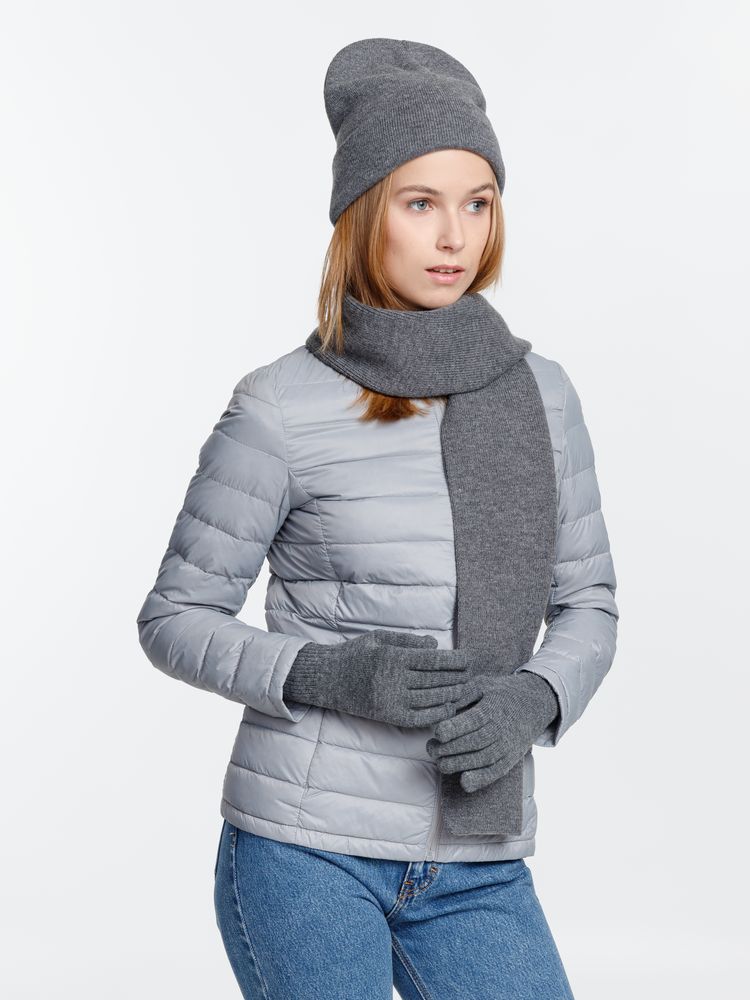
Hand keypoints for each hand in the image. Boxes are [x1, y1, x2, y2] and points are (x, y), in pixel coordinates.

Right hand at [284, 630, 478, 728]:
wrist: (328, 679)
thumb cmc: (356, 654)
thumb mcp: (380, 638)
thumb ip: (408, 641)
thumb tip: (436, 645)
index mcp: (393, 657)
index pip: (433, 660)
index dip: (455, 660)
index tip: (470, 659)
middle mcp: (393, 680)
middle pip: (436, 680)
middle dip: (458, 678)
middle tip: (475, 676)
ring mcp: (391, 700)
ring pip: (431, 700)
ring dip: (452, 696)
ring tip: (467, 691)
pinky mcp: (388, 716)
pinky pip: (419, 717)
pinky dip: (437, 714)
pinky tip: (449, 708)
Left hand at [425, 671, 558, 791]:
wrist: (535, 704)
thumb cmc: (501, 693)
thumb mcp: (483, 684)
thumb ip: (463, 694)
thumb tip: (444, 709)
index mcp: (493, 708)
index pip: (472, 721)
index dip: (454, 728)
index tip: (438, 732)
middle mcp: (501, 729)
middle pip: (473, 743)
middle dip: (448, 749)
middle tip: (431, 748)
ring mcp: (507, 746)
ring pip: (481, 760)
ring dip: (457, 764)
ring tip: (439, 761)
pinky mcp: (510, 759)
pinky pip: (495, 773)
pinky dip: (480, 780)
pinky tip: (464, 782)